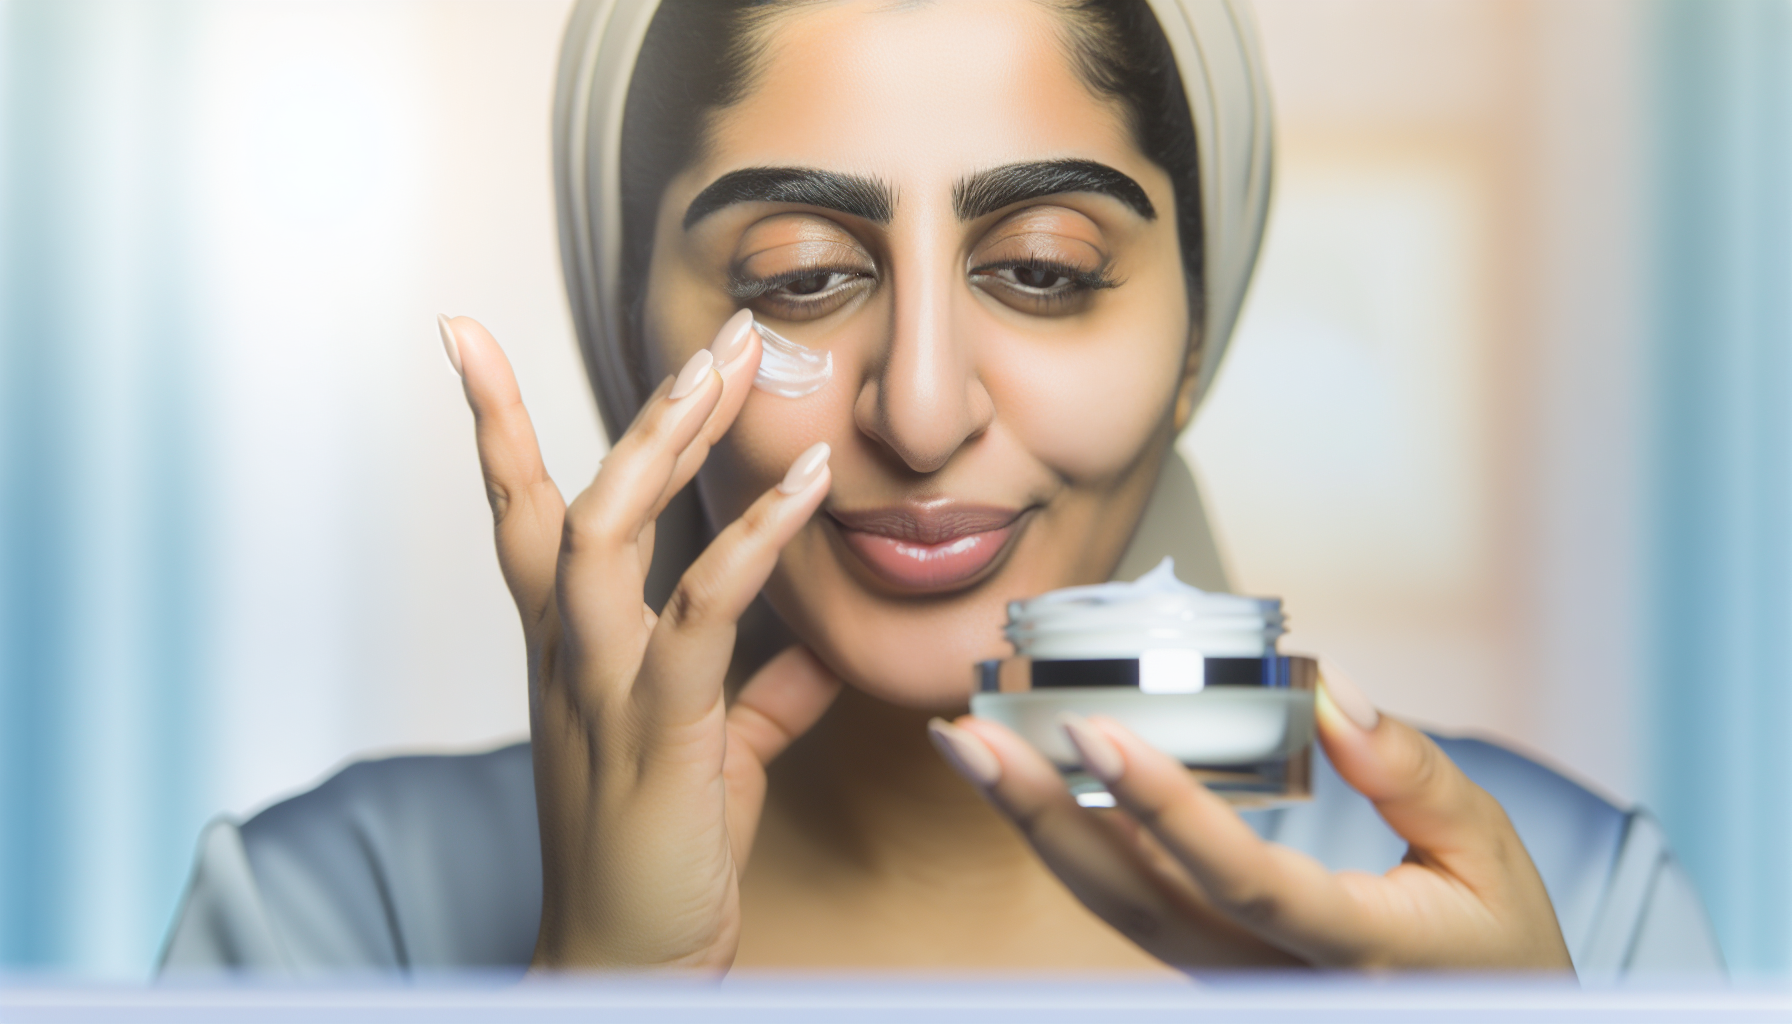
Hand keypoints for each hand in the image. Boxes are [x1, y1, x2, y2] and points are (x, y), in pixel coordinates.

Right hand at [441, 311, 841, 970]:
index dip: (496, 423)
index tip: (466, 332)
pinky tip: (807, 487)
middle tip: (711, 332)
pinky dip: (750, 543)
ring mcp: (603, 690)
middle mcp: (570, 657)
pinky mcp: (657, 730)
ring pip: (606, 536)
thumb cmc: (660, 859)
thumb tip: (812, 640)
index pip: (528, 513)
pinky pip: (700, 616)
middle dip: (638, 409)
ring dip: (665, 444)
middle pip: (574, 501)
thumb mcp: (717, 753)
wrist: (627, 968)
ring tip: (727, 368)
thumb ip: (759, 687)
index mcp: (573, 651)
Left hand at [931, 665, 1573, 971]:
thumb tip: (1330, 687)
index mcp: (1354, 950)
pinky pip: (1128, 905)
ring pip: (1116, 908)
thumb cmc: (1493, 942)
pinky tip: (1024, 783)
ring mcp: (1232, 980)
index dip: (1162, 809)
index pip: (1242, 880)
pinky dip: (1070, 841)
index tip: (1091, 735)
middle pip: (1136, 903)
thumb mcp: (1489, 851)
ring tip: (968, 749)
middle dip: (1040, 817)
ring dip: (1035, 826)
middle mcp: (1271, 978)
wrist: (1485, 1018)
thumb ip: (1412, 772)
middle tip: (965, 737)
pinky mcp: (1211, 965)